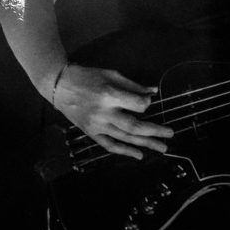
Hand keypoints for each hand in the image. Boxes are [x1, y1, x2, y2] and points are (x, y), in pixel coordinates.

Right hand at [54, 65, 173, 159]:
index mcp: (109, 95)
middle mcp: (104, 113)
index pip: (137, 105)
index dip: (146, 103)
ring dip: (145, 143)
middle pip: (133, 126)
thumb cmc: (88, 77)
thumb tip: (154, 92)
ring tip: (162, 147)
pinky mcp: (91, 133)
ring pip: (124, 138)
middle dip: (154, 131)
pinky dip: (125, 151)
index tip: (147, 101)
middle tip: (170, 134)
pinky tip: (139, 155)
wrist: (60, 86)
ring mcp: (97, 125)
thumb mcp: (112, 75)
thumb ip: (133, 86)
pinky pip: (109, 145)